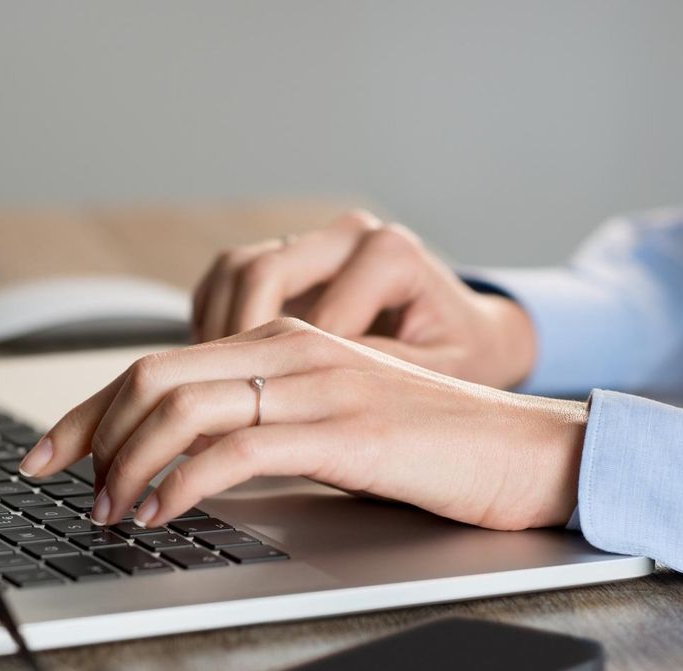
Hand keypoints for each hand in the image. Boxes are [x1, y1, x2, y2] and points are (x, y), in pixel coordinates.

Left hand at [18, 318, 585, 531]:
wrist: (524, 448)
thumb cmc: (426, 441)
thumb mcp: (327, 416)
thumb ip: (260, 421)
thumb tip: (180, 463)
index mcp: (280, 336)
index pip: (156, 365)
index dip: (90, 410)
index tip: (48, 451)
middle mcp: (290, 347)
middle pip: (152, 377)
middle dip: (90, 434)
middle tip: (62, 485)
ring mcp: (317, 384)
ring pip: (183, 408)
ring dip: (128, 465)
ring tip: (111, 510)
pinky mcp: (345, 431)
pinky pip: (236, 451)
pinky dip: (182, 484)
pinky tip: (164, 513)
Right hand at [191, 210, 536, 388]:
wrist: (470, 337)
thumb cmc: (457, 361)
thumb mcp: (429, 376)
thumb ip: (365, 378)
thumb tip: (294, 397)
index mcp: (390, 255)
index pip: (314, 313)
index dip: (283, 375)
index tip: (265, 423)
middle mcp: (350, 235)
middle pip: (260, 272)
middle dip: (233, 344)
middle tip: (221, 403)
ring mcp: (316, 241)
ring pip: (235, 269)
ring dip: (216, 330)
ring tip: (213, 388)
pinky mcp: (289, 257)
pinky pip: (229, 277)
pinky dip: (213, 319)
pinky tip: (218, 367)